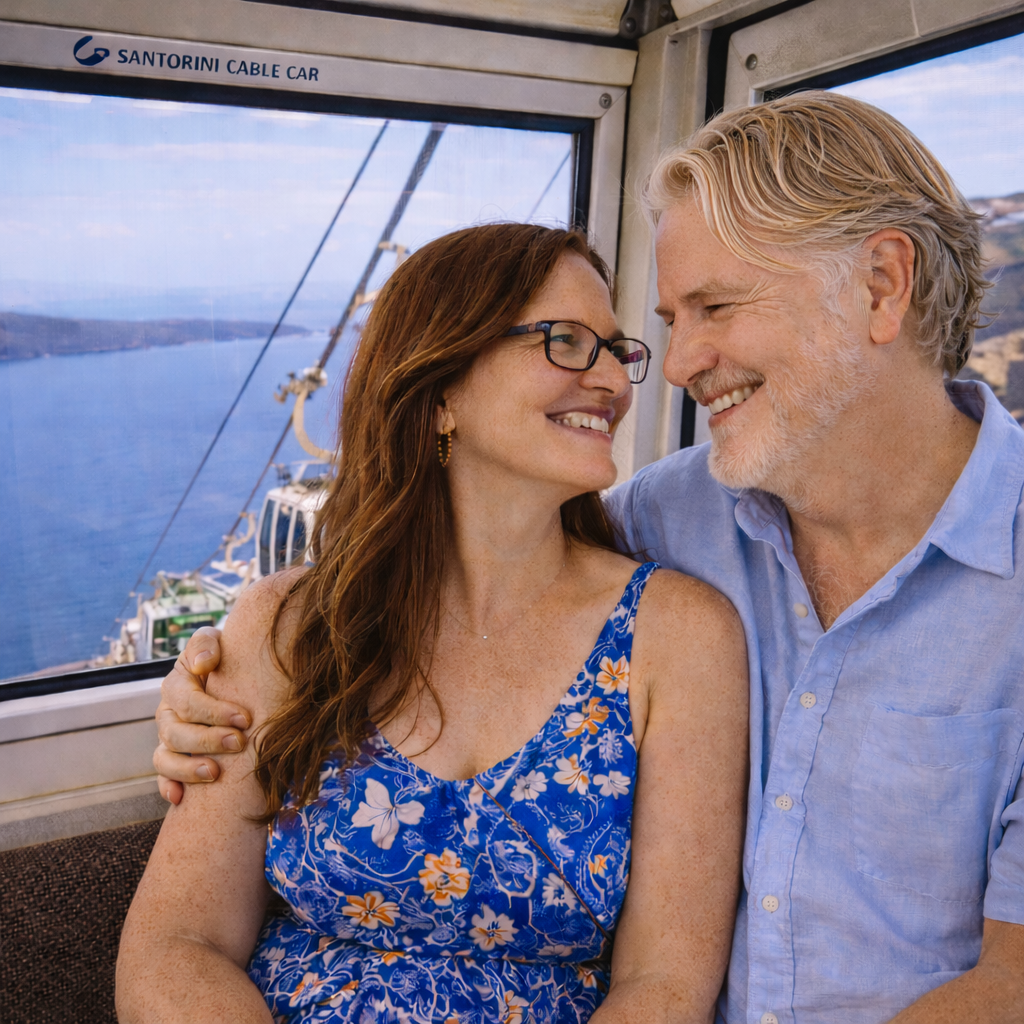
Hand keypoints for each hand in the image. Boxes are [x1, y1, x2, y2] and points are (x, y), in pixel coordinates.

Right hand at [153, 627, 251, 803]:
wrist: (232, 675)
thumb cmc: (226, 658)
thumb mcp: (214, 642)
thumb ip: (205, 644)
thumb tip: (203, 664)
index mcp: (177, 684)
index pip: (187, 701)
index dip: (214, 711)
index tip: (245, 719)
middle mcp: (168, 712)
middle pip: (175, 732)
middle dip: (207, 740)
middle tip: (239, 743)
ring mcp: (168, 737)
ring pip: (165, 757)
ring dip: (187, 768)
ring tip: (215, 773)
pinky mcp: (173, 758)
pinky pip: (163, 776)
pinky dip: (169, 787)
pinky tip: (180, 798)